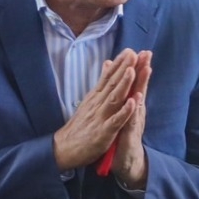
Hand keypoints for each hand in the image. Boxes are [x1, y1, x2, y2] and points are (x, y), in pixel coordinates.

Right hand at [52, 49, 138, 169]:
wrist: (65, 148)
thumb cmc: (80, 126)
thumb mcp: (89, 101)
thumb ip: (101, 83)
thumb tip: (108, 64)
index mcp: (96, 97)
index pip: (108, 77)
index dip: (119, 64)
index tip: (129, 50)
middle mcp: (98, 104)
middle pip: (112, 83)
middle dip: (123, 68)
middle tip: (133, 53)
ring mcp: (101, 117)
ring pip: (114, 98)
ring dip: (123, 84)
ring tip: (132, 70)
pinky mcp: (104, 132)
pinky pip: (116, 121)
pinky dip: (124, 111)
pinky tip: (133, 103)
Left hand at [112, 50, 151, 188]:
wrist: (127, 162)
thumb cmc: (123, 136)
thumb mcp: (121, 113)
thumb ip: (122, 95)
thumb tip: (120, 77)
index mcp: (131, 106)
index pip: (134, 83)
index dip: (137, 67)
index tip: (140, 49)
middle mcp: (135, 112)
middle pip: (140, 88)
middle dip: (143, 71)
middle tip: (147, 54)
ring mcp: (133, 123)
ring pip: (138, 102)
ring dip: (141, 86)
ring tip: (145, 70)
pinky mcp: (129, 135)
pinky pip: (131, 122)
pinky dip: (133, 111)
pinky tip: (137, 100)